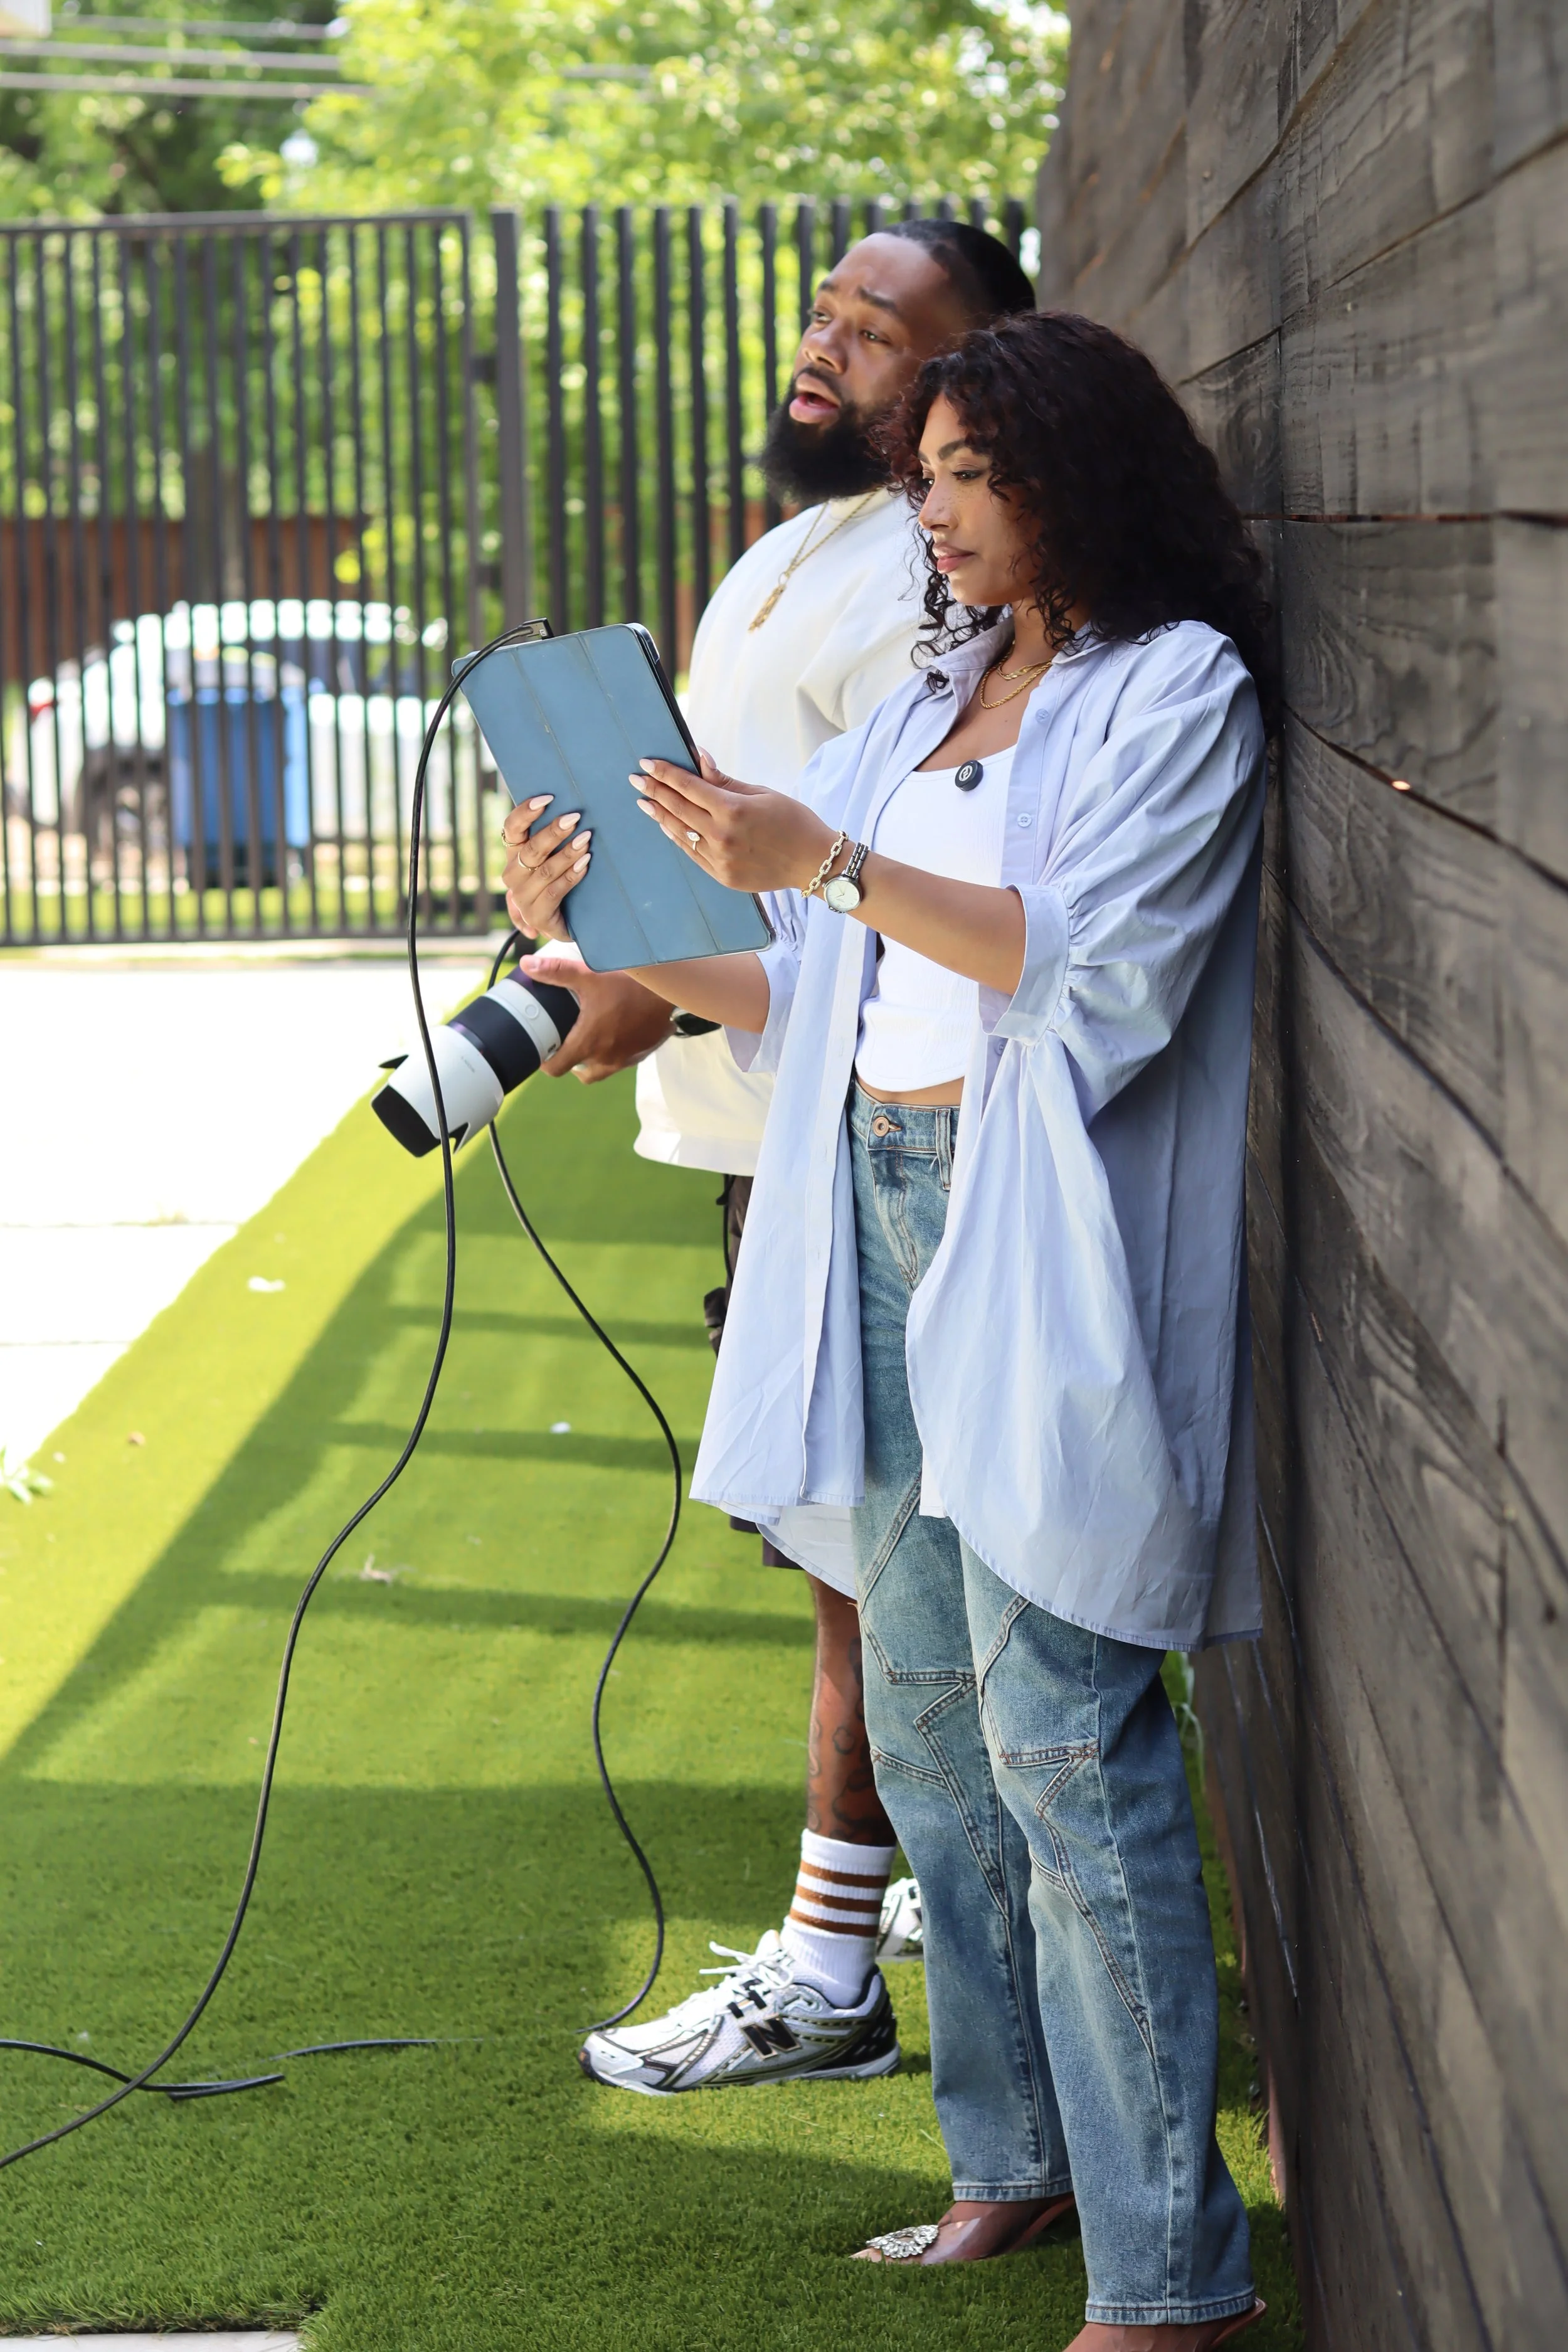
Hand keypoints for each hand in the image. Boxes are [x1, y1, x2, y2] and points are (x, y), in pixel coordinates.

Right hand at [500, 795, 591, 942]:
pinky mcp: (535, 916)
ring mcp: (522, 898)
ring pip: (545, 870)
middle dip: (554, 832)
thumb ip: (550, 840)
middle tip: (575, 818)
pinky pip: (555, 891)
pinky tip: (585, 864)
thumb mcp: (551, 860)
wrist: (562, 925)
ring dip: (567, 854)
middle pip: (531, 849)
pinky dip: (571, 876)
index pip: (512, 828)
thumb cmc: (559, 884)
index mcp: (513, 855)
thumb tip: (565, 808)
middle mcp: (513, 875)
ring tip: (586, 840)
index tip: (547, 798)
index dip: (525, 812)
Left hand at [518, 954, 675, 1082]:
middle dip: (573, 1062)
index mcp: (588, 1044)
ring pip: (604, 1069)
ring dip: (595, 1059)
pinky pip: (626, 1060)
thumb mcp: (588, 975)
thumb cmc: (628, 983)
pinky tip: (619, 1031)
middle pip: (581, 1073)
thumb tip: (527, 964)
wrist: (670, 988)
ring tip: (592, 1039)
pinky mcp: (644, 1051)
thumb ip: (555, 971)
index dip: (546, 1064)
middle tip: (568, 1044)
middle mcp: (606, 1058)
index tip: (543, 1053)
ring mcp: (627, 1058)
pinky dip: (618, 1051)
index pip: (557, 1069)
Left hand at [631, 749, 837, 895]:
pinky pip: (692, 853)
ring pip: (680, 833)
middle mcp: (722, 836)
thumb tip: (699, 759)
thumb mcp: (762, 794)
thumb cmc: (793, 821)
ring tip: (645, 802)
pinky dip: (677, 837)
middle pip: (678, 809)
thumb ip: (726, 781)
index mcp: (733, 810)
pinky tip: (667, 826)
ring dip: (660, 816)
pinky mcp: (722, 876)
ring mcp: (720, 859)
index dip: (665, 773)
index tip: (646, 763)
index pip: (688, 787)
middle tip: (635, 779)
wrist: (813, 863)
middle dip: (654, 791)